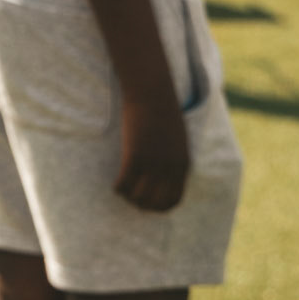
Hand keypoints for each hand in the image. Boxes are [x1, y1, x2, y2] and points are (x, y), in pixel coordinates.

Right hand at [115, 92, 188, 211]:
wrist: (152, 92)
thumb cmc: (163, 110)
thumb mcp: (178, 138)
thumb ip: (174, 157)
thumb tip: (165, 172)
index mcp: (183, 164)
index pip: (174, 200)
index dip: (159, 208)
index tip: (148, 204)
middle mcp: (170, 168)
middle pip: (154, 202)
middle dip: (142, 205)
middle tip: (131, 199)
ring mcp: (152, 162)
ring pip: (138, 196)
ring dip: (129, 198)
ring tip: (122, 190)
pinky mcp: (135, 155)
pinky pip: (124, 183)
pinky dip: (118, 188)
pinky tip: (115, 184)